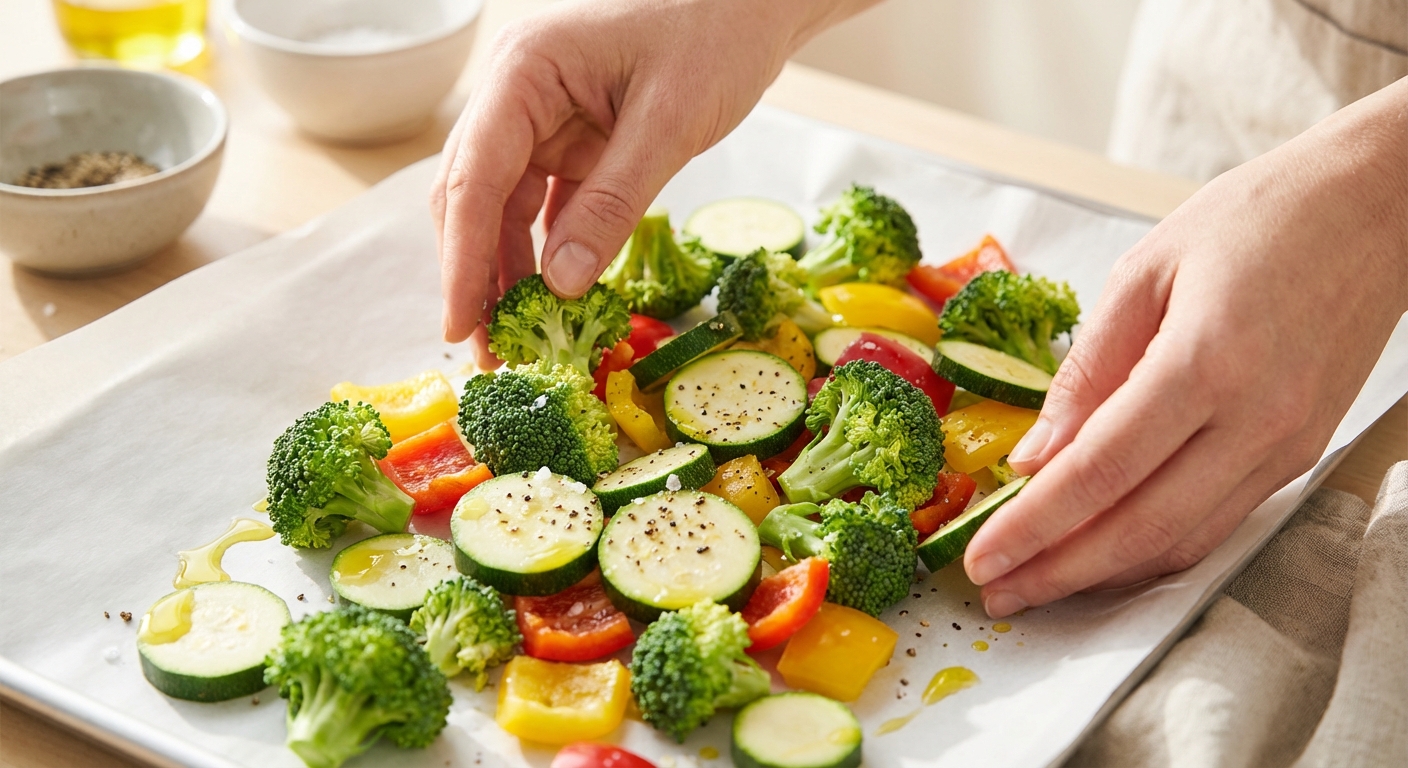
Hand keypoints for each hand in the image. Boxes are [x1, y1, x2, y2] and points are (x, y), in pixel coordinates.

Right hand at [430, 0, 876, 360]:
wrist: (753, 3)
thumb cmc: (715, 34)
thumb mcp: (668, 123)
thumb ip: (613, 203)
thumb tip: (564, 287)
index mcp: (523, 72)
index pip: (474, 177)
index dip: (463, 259)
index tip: (459, 324)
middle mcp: (517, 96)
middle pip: (473, 198)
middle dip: (476, 277)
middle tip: (487, 353)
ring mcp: (541, 121)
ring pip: (504, 210)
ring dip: (508, 275)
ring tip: (516, 342)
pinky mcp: (571, 144)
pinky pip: (545, 209)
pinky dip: (547, 256)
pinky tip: (552, 304)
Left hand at [964, 79, 1407, 617]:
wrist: (1374, 208)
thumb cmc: (1257, 219)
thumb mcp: (1144, 271)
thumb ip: (1087, 371)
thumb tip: (1037, 455)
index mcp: (1206, 361)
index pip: (1100, 471)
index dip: (1034, 526)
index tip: (981, 557)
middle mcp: (1255, 420)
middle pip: (1140, 527)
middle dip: (1057, 572)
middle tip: (996, 594)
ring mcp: (1287, 446)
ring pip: (1183, 542)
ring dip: (1102, 576)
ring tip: (1036, 586)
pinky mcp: (1301, 455)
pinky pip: (1218, 524)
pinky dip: (1154, 551)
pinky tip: (1105, 555)